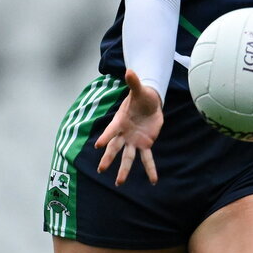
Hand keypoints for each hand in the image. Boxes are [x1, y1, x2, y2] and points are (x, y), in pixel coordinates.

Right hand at [94, 69, 162, 184]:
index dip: (105, 137)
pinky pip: (147, 159)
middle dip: (108, 158)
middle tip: (101, 169)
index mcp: (119, 122)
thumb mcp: (139, 90)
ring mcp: (134, 141)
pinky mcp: (145, 144)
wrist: (149, 103)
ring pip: (128, 157)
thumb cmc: (141, 97)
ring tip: (119, 182)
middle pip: (114, 148)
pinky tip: (153, 180)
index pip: (111, 131)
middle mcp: (124, 134)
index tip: (98, 145)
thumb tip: (130, 70)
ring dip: (123, 170)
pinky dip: (150, 169)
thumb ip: (134, 83)